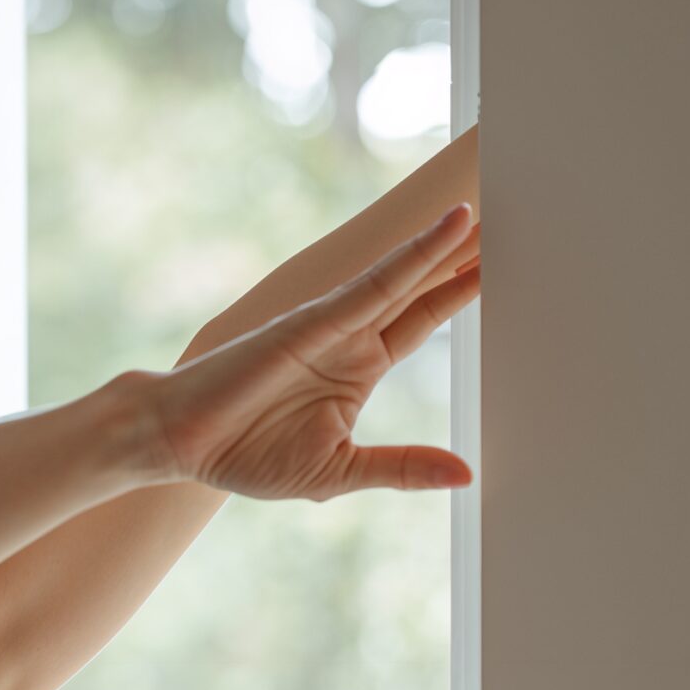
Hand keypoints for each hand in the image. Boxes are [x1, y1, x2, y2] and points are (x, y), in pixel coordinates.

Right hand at [141, 203, 481, 499]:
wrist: (179, 442)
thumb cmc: (245, 455)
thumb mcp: (341, 471)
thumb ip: (403, 468)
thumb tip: (466, 474)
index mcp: (356, 371)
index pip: (422, 322)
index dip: (460, 295)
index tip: (502, 271)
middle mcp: (349, 339)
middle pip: (420, 290)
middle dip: (463, 261)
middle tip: (511, 225)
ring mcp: (332, 325)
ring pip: (404, 277)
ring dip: (446, 247)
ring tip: (486, 215)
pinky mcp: (313, 321)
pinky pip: (374, 284)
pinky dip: (413, 257)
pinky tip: (447, 231)